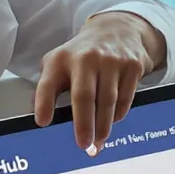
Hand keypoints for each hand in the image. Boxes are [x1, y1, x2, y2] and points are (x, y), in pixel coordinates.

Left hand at [37, 11, 166, 152]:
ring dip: (103, 126)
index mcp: (61, 59)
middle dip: (83, 124)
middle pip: (84, 96)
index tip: (42, 122)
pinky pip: (125, 97)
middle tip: (83, 144)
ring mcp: (111, 60)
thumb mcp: (60, 62)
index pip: (49, 83)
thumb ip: (50, 87)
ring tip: (98, 142)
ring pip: (107, 100)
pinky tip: (112, 122)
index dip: (44, 103)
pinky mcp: (132, 66)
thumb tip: (42, 119)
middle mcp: (86, 58)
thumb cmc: (82, 55)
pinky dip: (118, 114)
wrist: (116, 29)